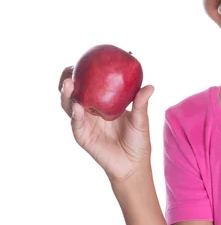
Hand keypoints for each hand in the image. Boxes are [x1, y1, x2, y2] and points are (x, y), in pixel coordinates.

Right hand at [58, 65, 154, 183]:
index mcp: (103, 104)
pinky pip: (77, 123)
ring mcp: (85, 123)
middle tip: (71, 69)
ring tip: (69, 83)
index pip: (90, 85)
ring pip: (69, 105)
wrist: (133, 165)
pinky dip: (76, 113)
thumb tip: (150, 86)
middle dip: (67, 79)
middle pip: (73, 92)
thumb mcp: (140, 120)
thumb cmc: (138, 142)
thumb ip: (141, 103)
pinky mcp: (82, 136)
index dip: (85, 72)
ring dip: (67, 94)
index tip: (87, 59)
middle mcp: (90, 111)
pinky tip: (77, 105)